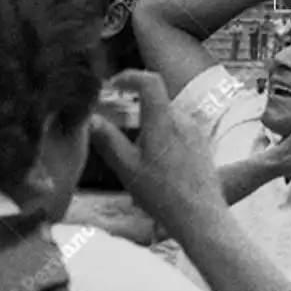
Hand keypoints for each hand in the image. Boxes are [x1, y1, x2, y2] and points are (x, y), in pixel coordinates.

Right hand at [89, 70, 223, 225]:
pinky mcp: (200, 143)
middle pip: (155, 101)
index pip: (150, 81)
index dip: (130, 76)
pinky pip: (176, 130)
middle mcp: (183, 119)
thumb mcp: (127, 168)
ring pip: (165, 117)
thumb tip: (90, 119)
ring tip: (133, 155)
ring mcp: (195, 130)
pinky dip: (160, 136)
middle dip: (133, 109)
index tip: (112, 85)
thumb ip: (108, 140)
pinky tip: (153, 164)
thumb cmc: (162, 193)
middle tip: (114, 127)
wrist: (199, 214)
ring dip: (147, 126)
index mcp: (164, 120)